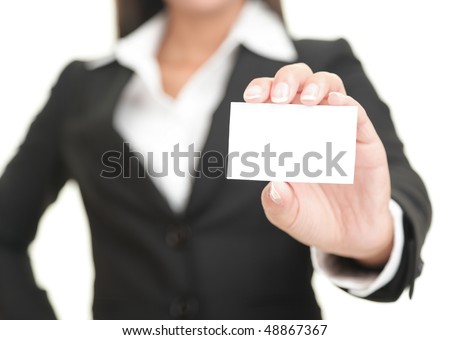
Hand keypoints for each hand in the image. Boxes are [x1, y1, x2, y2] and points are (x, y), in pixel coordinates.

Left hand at [243, 63, 393, 267]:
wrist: (351, 238)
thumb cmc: (314, 219)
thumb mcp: (289, 216)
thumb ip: (277, 203)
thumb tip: (274, 185)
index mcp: (285, 138)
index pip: (271, 103)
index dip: (261, 92)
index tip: (250, 98)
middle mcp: (311, 127)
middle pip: (299, 84)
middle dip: (285, 81)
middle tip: (276, 97)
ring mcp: (338, 131)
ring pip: (330, 88)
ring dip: (316, 86)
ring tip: (306, 101)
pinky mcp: (364, 141)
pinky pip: (357, 115)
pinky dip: (348, 104)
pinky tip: (336, 103)